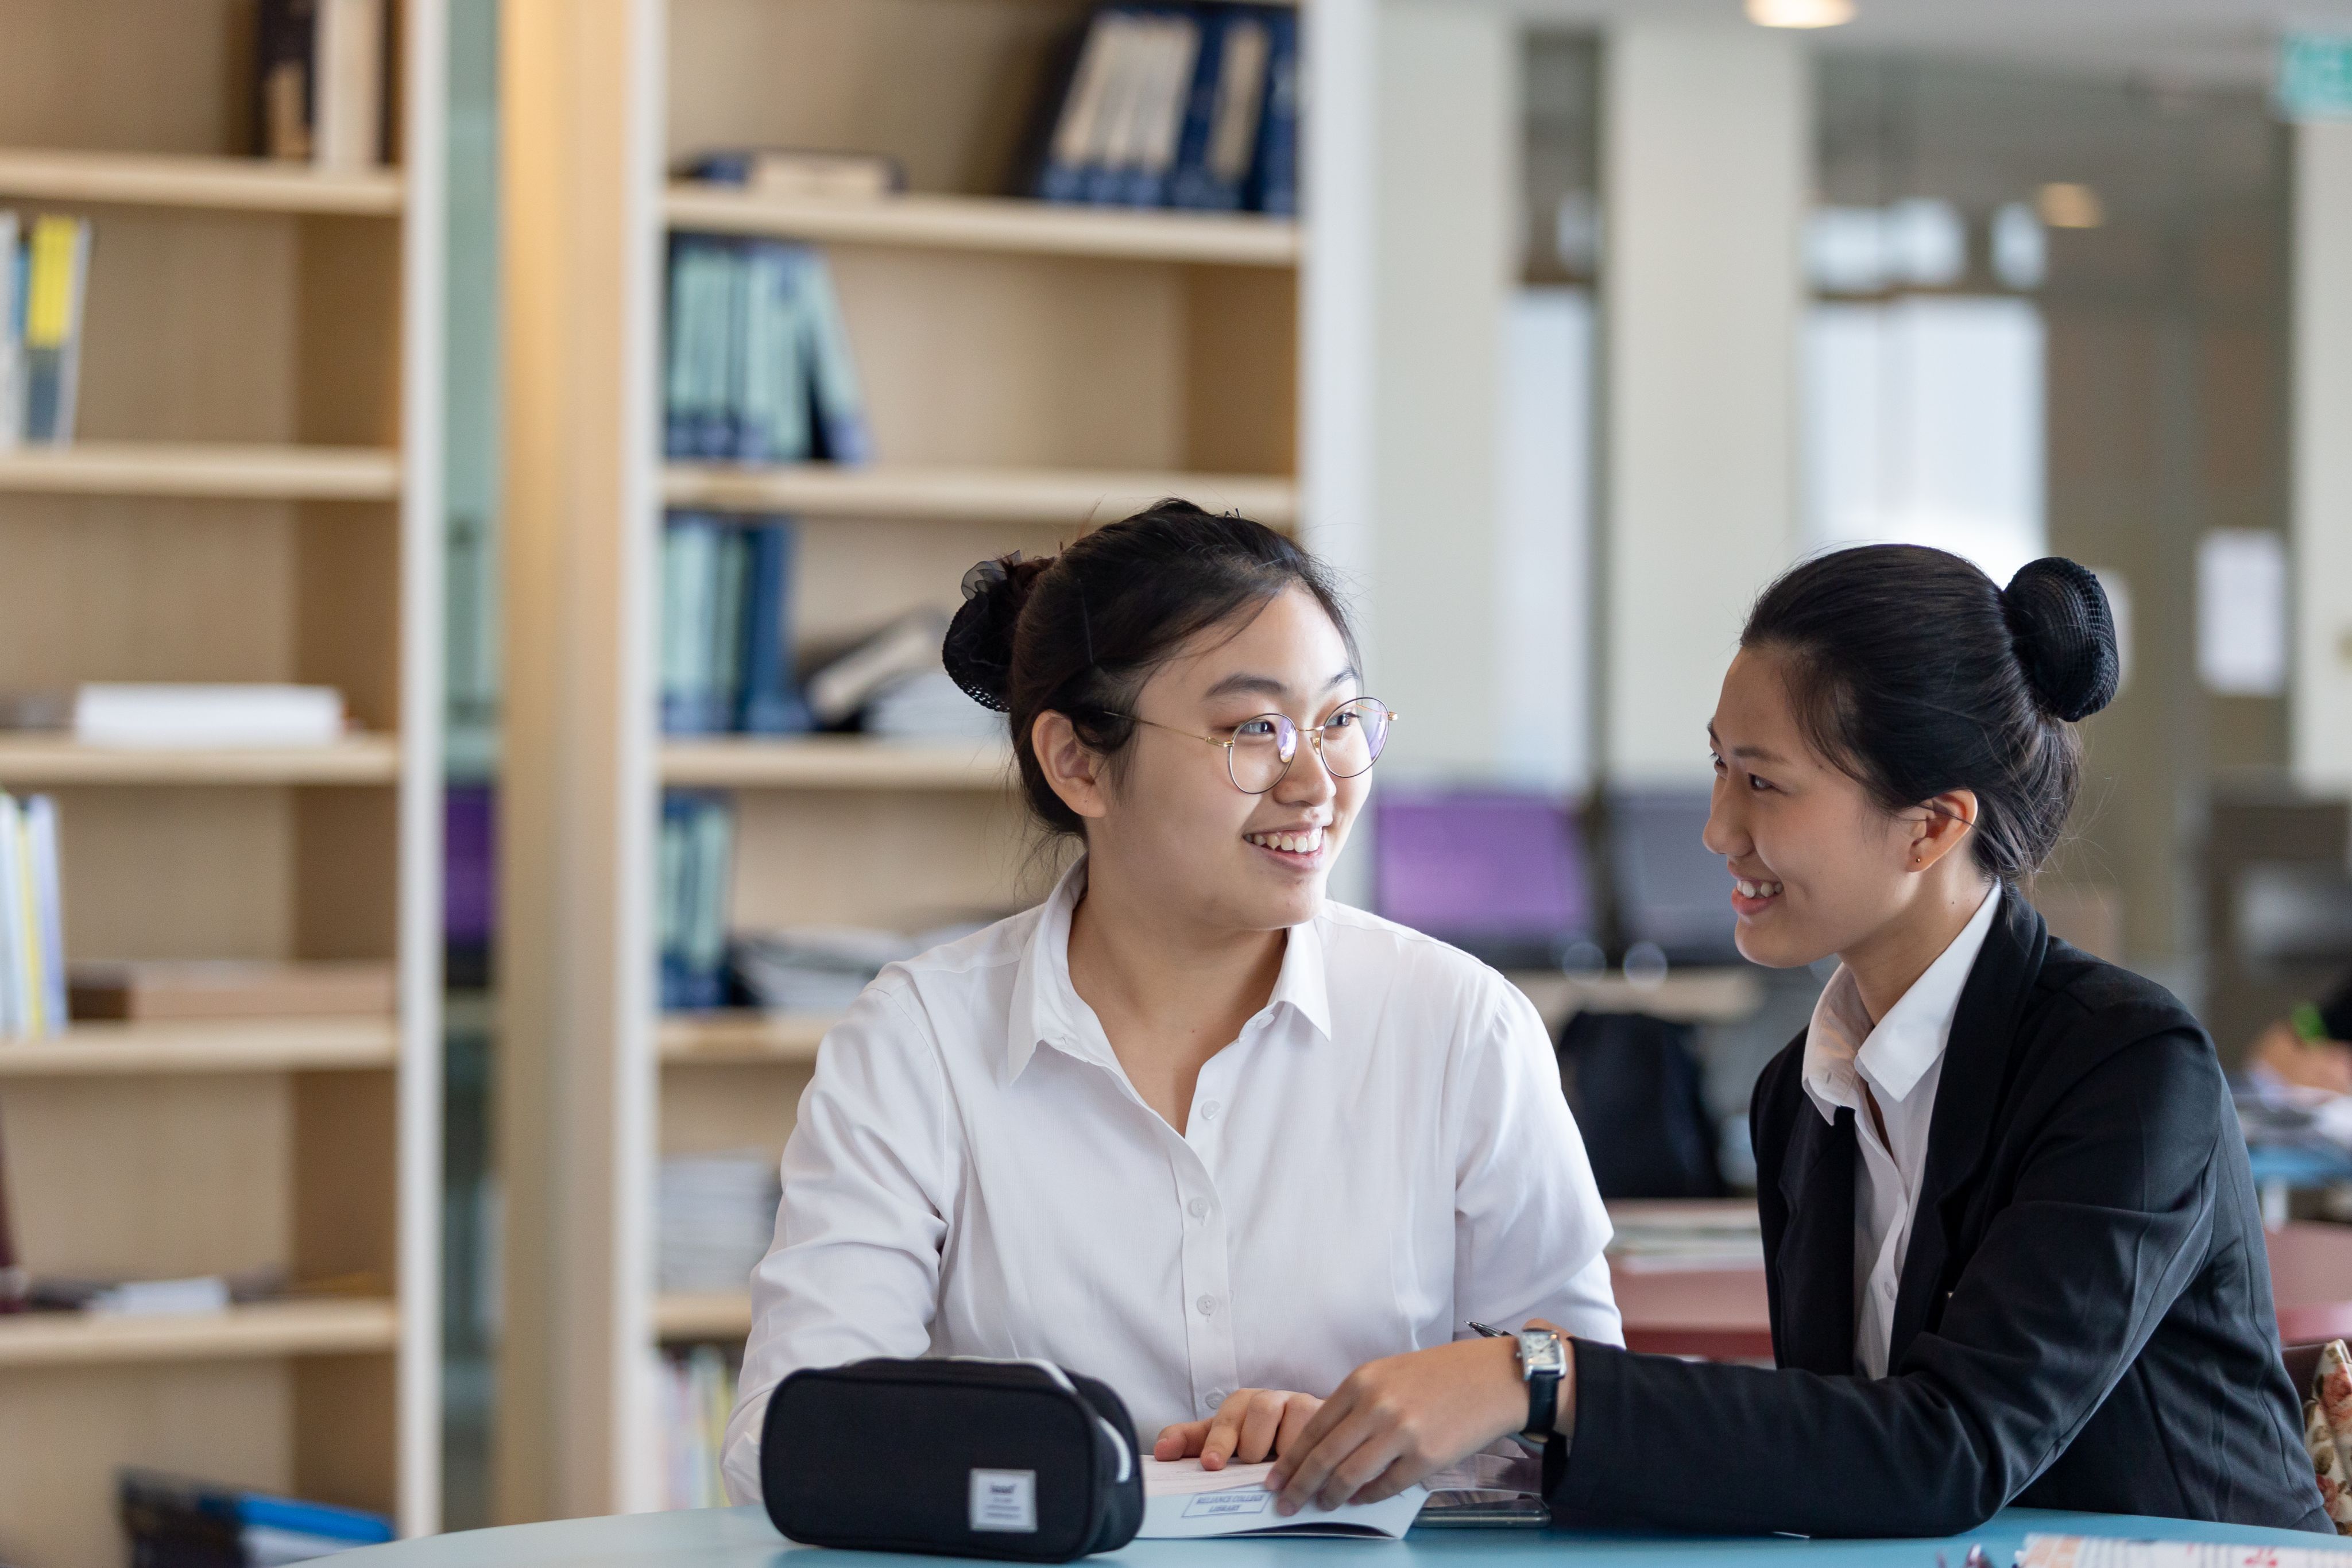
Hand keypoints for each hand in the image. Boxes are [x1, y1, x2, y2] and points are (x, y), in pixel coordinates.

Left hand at [1153, 1389, 1323, 1468]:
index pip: (1227, 1417)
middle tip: (1246, 1465)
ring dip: (1282, 1445)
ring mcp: (1302, 1404)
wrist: (1310, 1439)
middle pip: (1260, 1409)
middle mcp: (1273, 1400)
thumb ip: (1193, 1442)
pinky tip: (1305, 1468)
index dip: (1217, 1441)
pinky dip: (1311, 1448)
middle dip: (1249, 1441)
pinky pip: (1320, 1424)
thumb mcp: (1227, 1442)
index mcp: (1244, 1404)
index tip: (1210, 1464)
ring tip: (1276, 1473)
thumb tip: (1160, 1452)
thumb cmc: (1262, 1441)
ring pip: (1291, 1412)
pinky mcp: (1326, 1414)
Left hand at [1265, 1337, 1527, 1514]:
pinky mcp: (1426, 1457)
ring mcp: (1401, 1433)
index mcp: (1361, 1382)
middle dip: (1299, 1487)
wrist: (1491, 1377)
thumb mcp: (1386, 1375)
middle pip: (1323, 1457)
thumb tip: (1326, 1448)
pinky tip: (1360, 1500)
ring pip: (1350, 1477)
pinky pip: (1386, 1487)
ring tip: (1322, 1506)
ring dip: (1330, 1497)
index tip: (1274, 1479)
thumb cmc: (1438, 1375)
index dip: (1290, 1460)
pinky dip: (1368, 1498)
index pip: (1312, 1429)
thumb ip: (1355, 1405)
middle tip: (1285, 1505)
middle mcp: (1376, 1407)